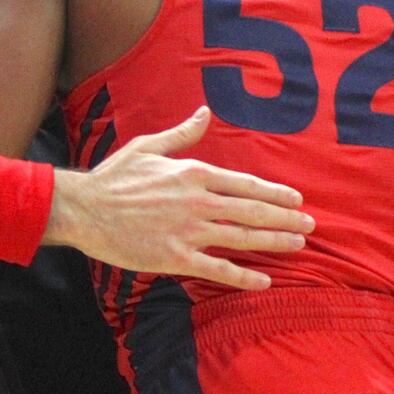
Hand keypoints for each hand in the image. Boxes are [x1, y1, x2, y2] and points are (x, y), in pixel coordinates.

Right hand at [43, 106, 313, 287]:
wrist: (83, 209)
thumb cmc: (115, 176)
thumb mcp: (150, 146)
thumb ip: (183, 134)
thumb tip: (205, 112)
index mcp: (194, 173)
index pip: (246, 184)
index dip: (275, 193)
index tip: (296, 199)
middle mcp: (198, 201)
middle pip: (252, 210)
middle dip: (285, 218)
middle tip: (310, 225)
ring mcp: (187, 231)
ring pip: (241, 238)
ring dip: (274, 242)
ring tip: (298, 245)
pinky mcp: (174, 257)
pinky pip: (216, 269)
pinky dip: (243, 276)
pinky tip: (264, 281)